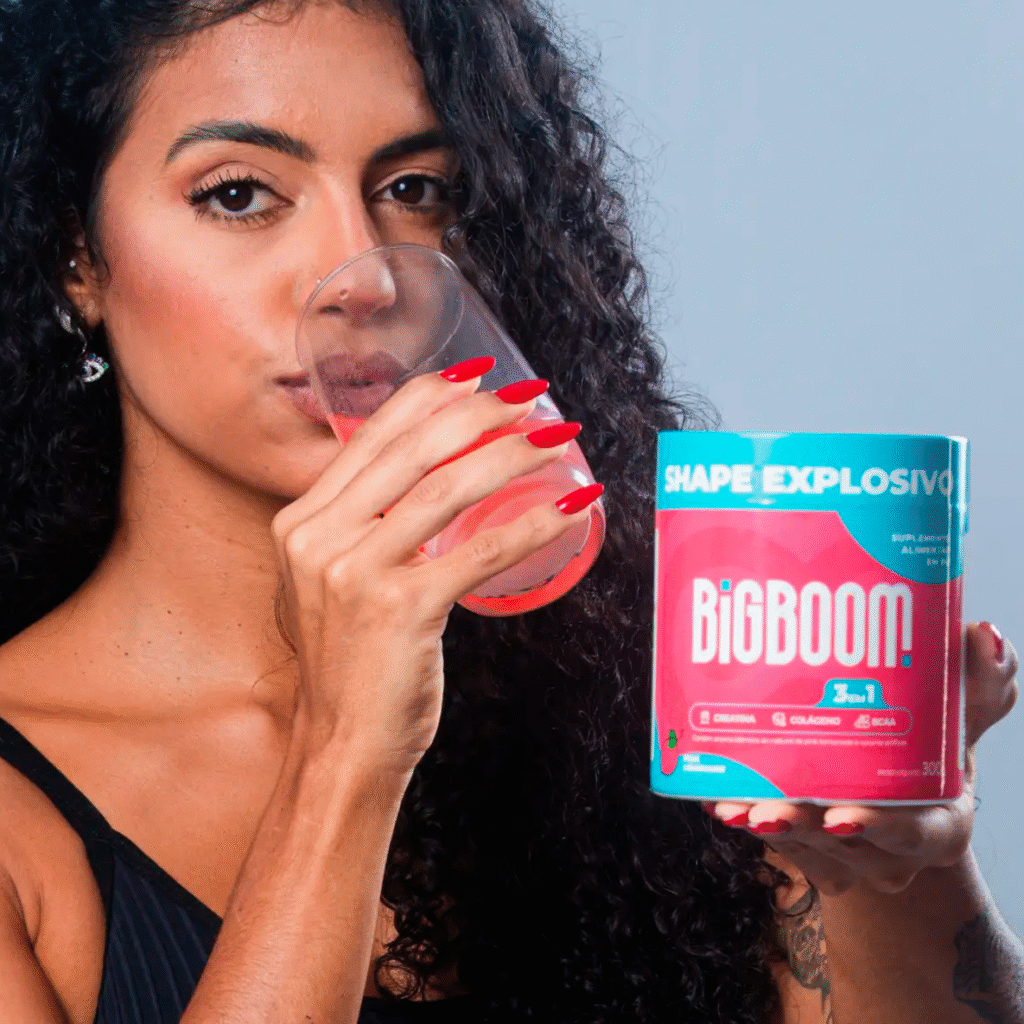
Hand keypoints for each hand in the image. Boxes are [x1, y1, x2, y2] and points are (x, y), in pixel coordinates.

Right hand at [270, 366, 594, 776]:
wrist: (340, 745)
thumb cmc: (351, 664)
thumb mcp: (335, 582)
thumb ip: (364, 529)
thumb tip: (430, 481)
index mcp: (302, 521)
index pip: (372, 435)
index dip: (432, 396)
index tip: (478, 377)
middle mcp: (320, 537)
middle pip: (414, 450)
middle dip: (482, 414)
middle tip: (532, 401)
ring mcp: (356, 572)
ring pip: (449, 490)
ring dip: (514, 456)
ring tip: (558, 442)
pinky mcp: (399, 609)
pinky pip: (480, 551)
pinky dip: (532, 525)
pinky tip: (569, 510)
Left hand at [703, 622, 1018, 894]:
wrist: (897, 804)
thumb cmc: (928, 753)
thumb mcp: (959, 719)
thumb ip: (978, 681)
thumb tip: (983, 634)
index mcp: (938, 825)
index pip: (915, 833)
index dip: (878, 825)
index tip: (840, 815)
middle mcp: (890, 853)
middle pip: (842, 844)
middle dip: (800, 824)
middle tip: (764, 807)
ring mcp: (845, 861)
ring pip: (799, 847)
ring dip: (763, 822)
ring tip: (730, 802)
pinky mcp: (807, 859)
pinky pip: (772, 845)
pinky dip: (744, 817)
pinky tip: (715, 796)